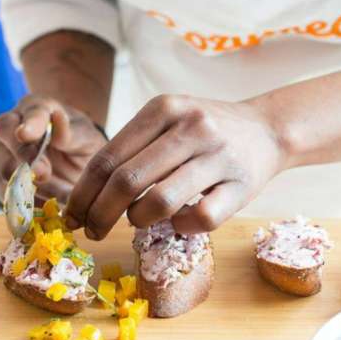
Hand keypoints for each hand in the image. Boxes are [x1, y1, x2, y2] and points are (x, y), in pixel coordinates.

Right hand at [0, 95, 107, 204]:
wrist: (79, 166)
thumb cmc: (83, 143)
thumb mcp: (86, 136)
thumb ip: (71, 132)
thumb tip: (57, 119)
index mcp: (37, 109)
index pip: (28, 111)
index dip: (28, 124)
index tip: (26, 134)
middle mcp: (14, 128)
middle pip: (5, 136)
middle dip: (23, 156)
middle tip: (42, 174)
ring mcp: (4, 155)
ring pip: (2, 167)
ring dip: (27, 184)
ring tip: (56, 197)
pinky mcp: (3, 181)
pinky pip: (7, 194)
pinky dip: (26, 204)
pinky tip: (46, 210)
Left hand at [64, 95, 285, 238]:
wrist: (267, 129)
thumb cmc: (207, 130)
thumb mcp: (169, 119)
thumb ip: (133, 147)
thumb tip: (87, 196)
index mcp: (165, 108)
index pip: (108, 158)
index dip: (83, 193)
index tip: (72, 215)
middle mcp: (192, 127)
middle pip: (127, 182)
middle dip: (100, 215)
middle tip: (93, 231)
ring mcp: (219, 156)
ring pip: (160, 202)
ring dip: (138, 220)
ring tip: (138, 220)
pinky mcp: (241, 186)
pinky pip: (199, 218)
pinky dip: (180, 226)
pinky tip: (178, 220)